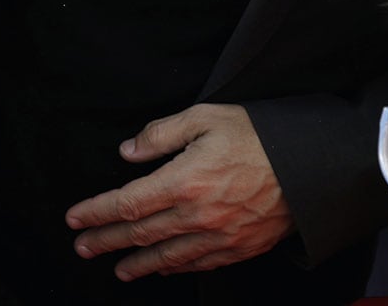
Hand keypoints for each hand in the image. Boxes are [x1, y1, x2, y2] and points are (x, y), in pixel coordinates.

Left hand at [65, 104, 292, 280]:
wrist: (313, 166)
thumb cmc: (259, 135)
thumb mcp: (205, 117)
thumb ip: (161, 134)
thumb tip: (128, 152)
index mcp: (183, 180)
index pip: (127, 202)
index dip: (96, 212)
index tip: (74, 219)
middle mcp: (197, 214)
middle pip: (140, 233)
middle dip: (106, 241)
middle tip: (83, 247)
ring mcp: (219, 236)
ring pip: (167, 256)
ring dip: (136, 263)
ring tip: (117, 269)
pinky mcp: (240, 247)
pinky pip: (199, 264)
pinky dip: (175, 267)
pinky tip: (162, 267)